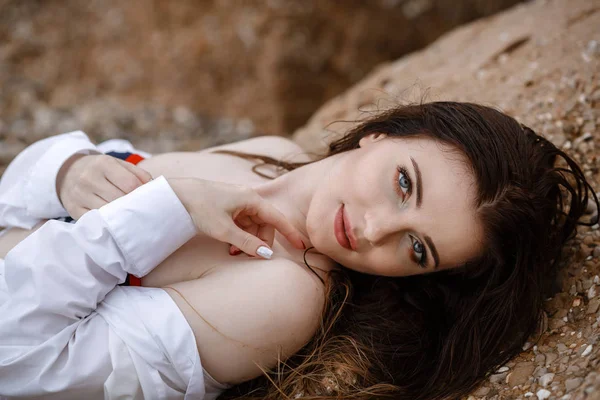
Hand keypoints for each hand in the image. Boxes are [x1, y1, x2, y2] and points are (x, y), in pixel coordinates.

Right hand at [57, 154, 152, 219]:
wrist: (69, 173)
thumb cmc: (102, 170)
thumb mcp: (118, 165)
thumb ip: (138, 174)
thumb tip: (152, 187)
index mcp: (103, 163)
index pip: (130, 183)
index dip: (140, 192)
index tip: (144, 197)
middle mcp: (89, 178)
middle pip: (119, 198)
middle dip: (131, 205)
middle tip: (139, 209)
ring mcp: (79, 195)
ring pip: (108, 211)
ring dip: (120, 215)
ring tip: (128, 215)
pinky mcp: (74, 209)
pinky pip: (95, 220)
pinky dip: (106, 222)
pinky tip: (114, 221)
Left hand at [168, 178, 304, 258]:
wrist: (175, 195)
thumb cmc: (200, 207)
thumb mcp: (224, 230)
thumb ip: (247, 243)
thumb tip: (267, 254)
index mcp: (251, 199)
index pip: (278, 218)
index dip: (290, 233)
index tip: (301, 245)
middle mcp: (248, 198)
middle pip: (265, 224)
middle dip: (259, 242)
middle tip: (248, 256)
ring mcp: (238, 202)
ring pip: (253, 226)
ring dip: (248, 241)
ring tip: (233, 252)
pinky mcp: (228, 207)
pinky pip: (242, 224)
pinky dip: (239, 236)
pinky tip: (229, 245)